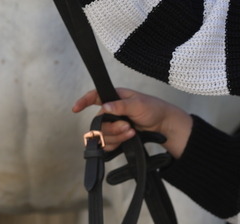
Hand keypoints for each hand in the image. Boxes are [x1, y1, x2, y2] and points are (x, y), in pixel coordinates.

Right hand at [73, 87, 192, 158]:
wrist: (163, 125)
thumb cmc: (153, 108)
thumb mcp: (138, 104)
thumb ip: (121, 106)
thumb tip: (104, 107)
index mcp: (115, 97)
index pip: (95, 96)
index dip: (84, 101)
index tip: (75, 108)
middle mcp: (111, 110)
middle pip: (98, 122)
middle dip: (112, 128)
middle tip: (127, 127)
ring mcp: (113, 124)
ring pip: (103, 135)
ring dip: (116, 136)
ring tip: (131, 132)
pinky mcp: (117, 136)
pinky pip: (107, 144)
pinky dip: (116, 144)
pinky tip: (127, 139)